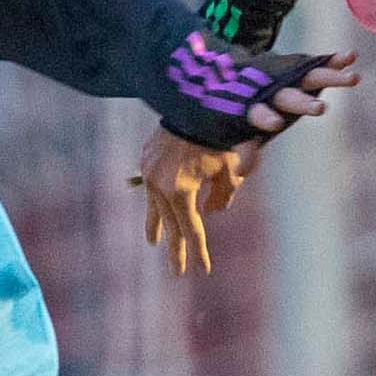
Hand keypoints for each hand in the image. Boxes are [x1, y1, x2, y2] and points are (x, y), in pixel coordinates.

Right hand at [138, 129, 262, 275]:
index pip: (192, 229)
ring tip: (153, 242)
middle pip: (170, 224)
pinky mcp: (145, 159)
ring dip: (156, 226)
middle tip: (176, 272)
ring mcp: (148, 172)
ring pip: (154, 207)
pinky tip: (154, 208)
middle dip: (176, 248)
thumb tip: (212, 213)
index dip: (199, 251)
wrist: (195, 103)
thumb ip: (223, 197)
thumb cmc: (218, 137)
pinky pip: (151, 187)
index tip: (204, 270)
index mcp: (181, 191)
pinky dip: (155, 200)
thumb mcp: (229, 171)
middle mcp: (159, 185)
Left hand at [237, 52, 362, 137]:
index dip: (265, 117)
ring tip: (353, 79)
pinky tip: (351, 56)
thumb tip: (241, 171)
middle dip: (303, 102)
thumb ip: (245, 148)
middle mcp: (273, 90)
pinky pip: (320, 64)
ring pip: (310, 77)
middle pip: (289, 96)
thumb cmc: (242, 109)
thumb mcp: (239, 129)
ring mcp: (288, 78)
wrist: (238, 72)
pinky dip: (335, 60)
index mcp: (254, 106)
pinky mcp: (301, 68)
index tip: (274, 124)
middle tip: (319, 109)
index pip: (259, 113)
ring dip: (331, 77)